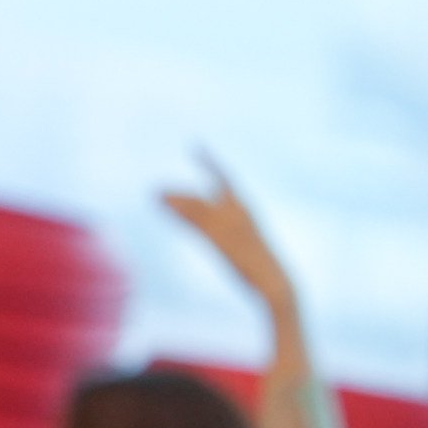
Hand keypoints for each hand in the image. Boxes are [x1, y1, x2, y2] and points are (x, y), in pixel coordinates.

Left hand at [161, 155, 294, 313]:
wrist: (274, 281)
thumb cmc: (260, 265)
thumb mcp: (240, 245)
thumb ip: (226, 233)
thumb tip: (210, 229)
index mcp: (246, 209)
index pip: (225, 179)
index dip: (210, 162)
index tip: (196, 146)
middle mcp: (238, 211)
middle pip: (202, 197)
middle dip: (180, 193)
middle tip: (156, 189)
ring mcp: (229, 225)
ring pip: (196, 207)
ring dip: (174, 202)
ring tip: (153, 196)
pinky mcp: (222, 240)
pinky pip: (196, 224)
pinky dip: (179, 215)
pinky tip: (164, 208)